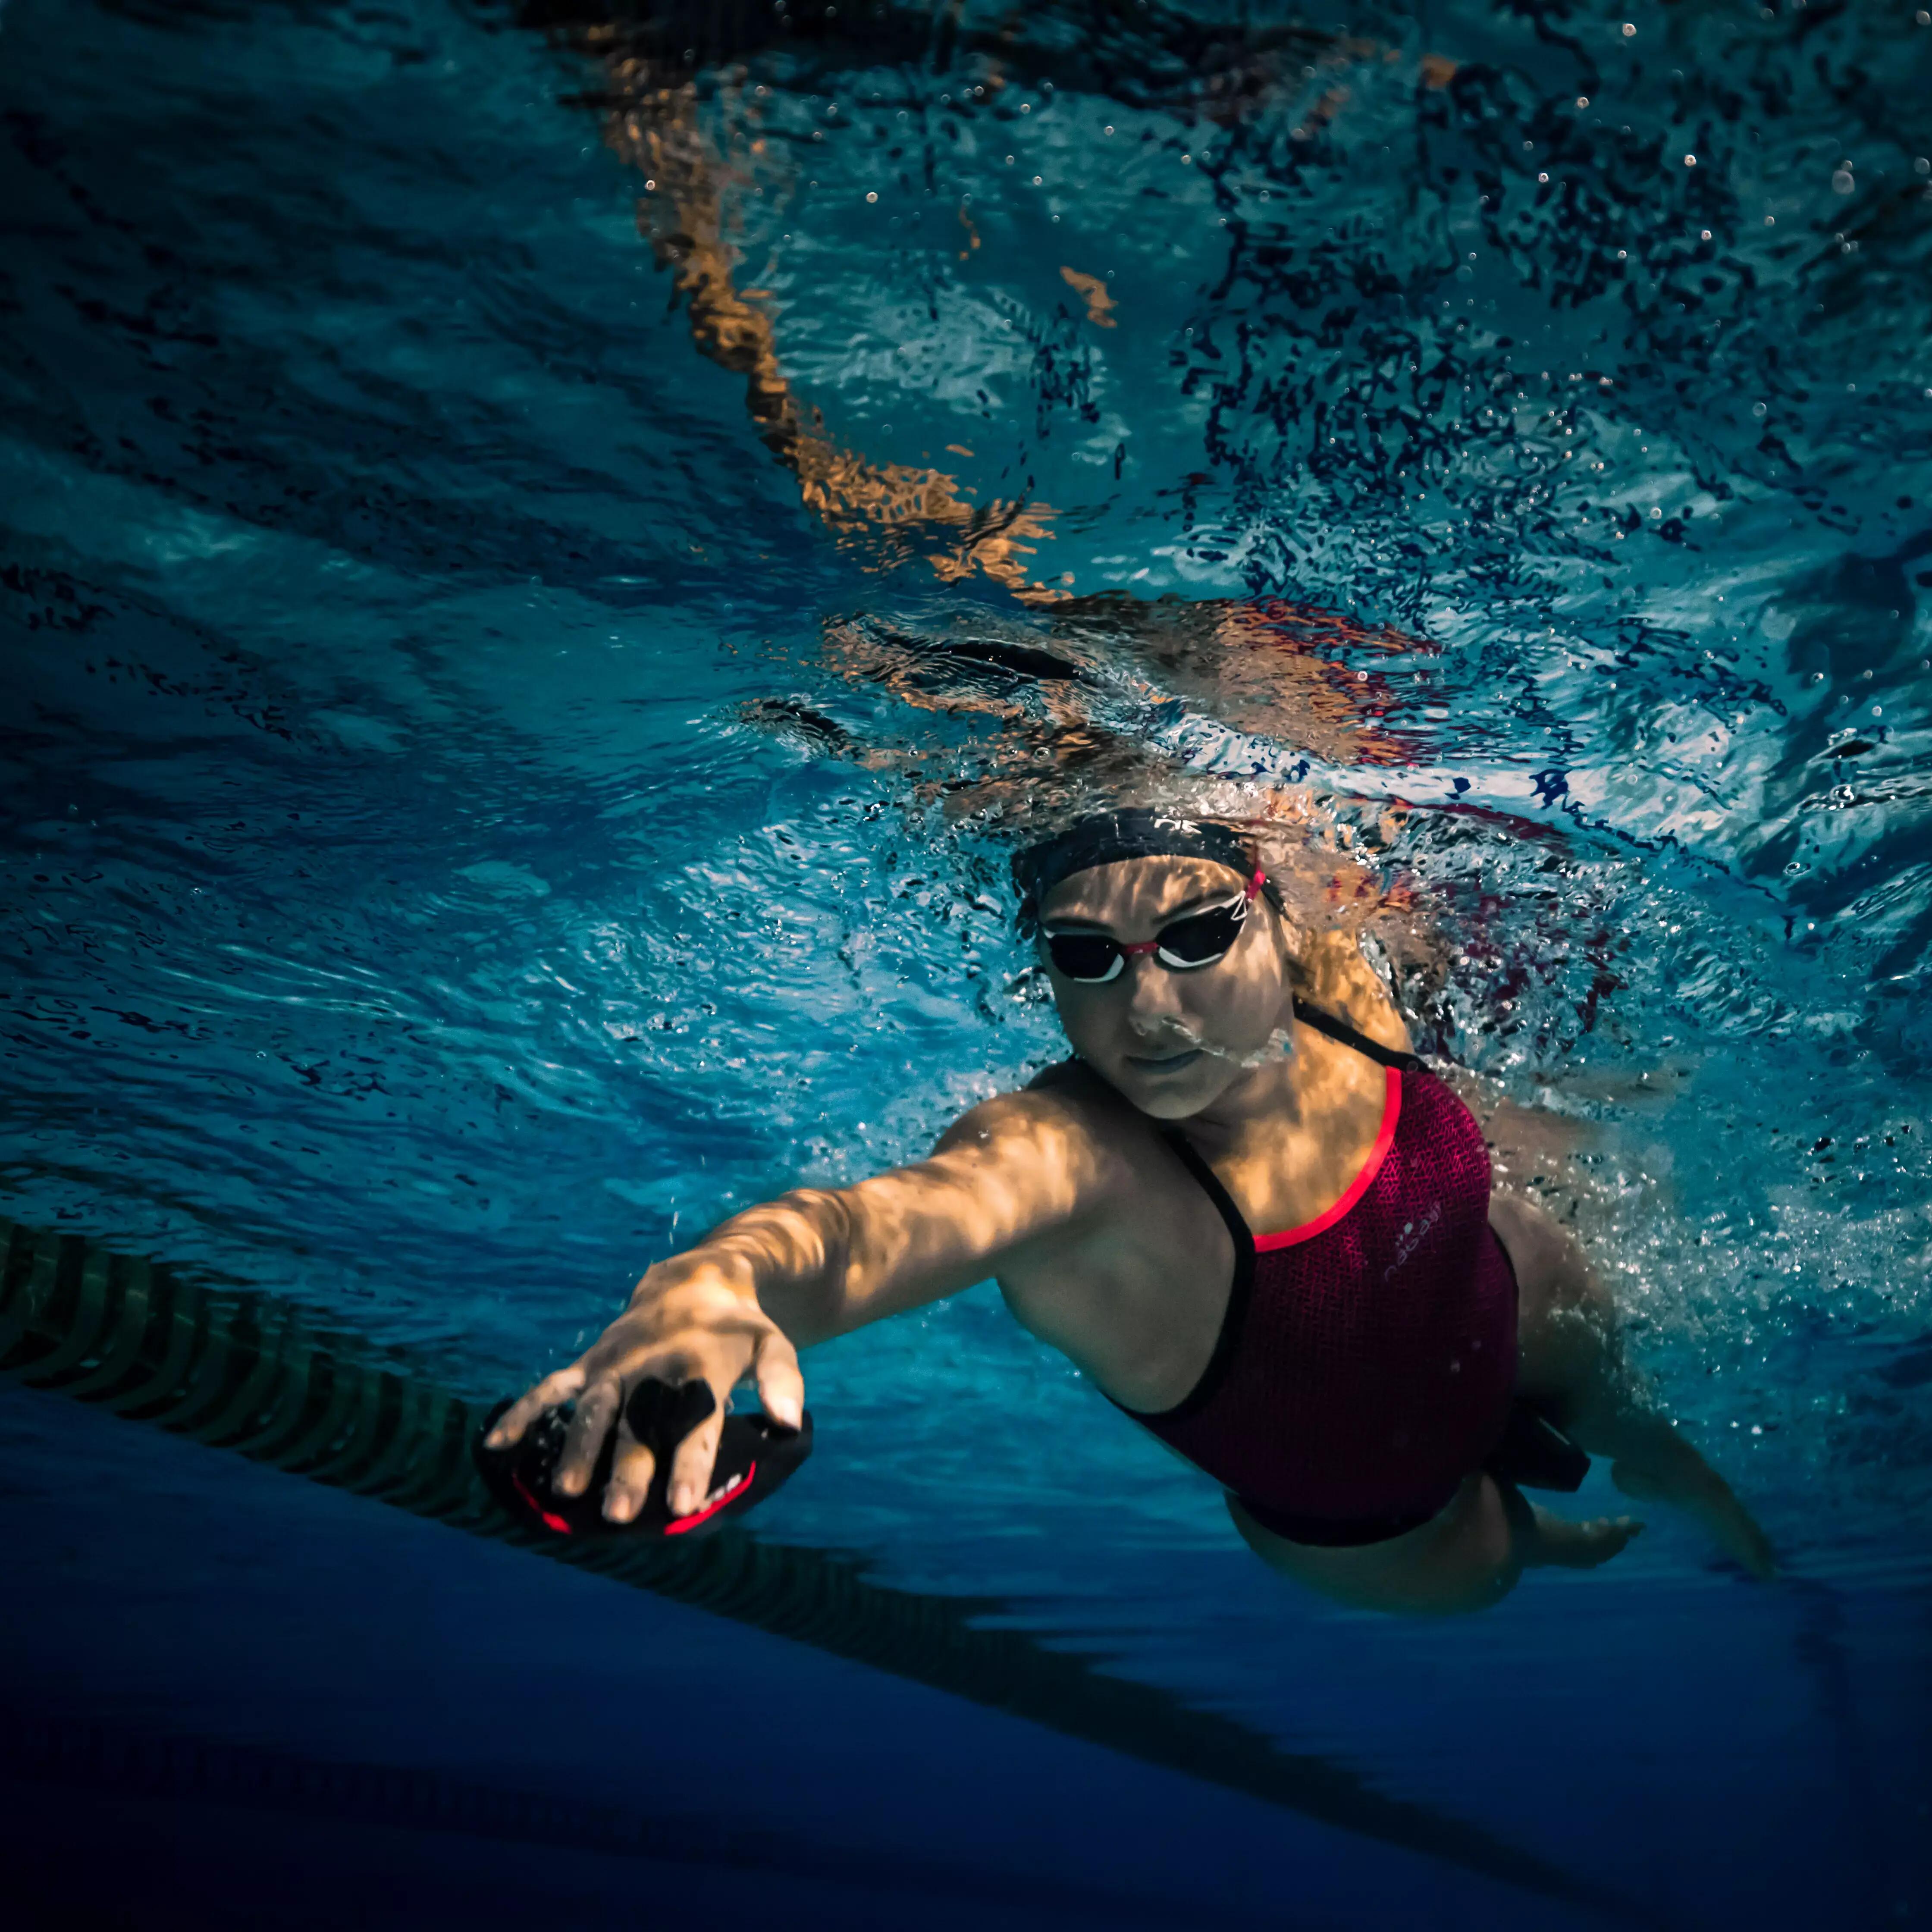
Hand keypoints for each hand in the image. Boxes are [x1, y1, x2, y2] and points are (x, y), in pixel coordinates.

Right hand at [482, 1264, 804, 1522]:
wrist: (695, 1280)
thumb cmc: (738, 1330)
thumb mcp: (773, 1345)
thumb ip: (782, 1382)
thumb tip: (790, 1422)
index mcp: (700, 1368)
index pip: (696, 1423)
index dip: (690, 1464)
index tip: (684, 1506)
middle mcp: (652, 1368)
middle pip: (639, 1423)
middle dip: (628, 1467)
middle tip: (620, 1513)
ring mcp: (615, 1366)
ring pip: (592, 1410)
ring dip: (578, 1448)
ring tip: (567, 1491)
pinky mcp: (590, 1363)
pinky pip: (550, 1388)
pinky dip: (523, 1413)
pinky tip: (496, 1446)